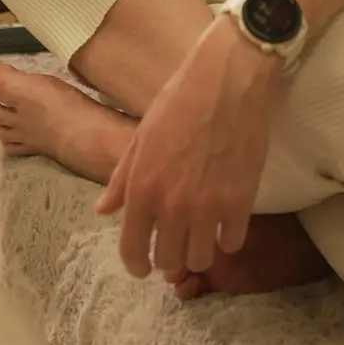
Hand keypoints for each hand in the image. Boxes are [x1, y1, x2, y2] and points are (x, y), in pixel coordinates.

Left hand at [95, 17, 282, 281]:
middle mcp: (172, 204)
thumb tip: (103, 211)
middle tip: (174, 245)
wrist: (229, 77)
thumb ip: (122, 179)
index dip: (136, 265)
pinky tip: (225, 224)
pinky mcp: (241, 201)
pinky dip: (227, 238)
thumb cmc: (181, 99)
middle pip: (168, 260)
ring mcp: (208, 206)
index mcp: (142, 187)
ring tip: (200, 237)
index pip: (132, 249)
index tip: (142, 267)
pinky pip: (232, 243)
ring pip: (200, 259)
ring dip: (198, 253)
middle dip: (168, 258)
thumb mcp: (142, 136)